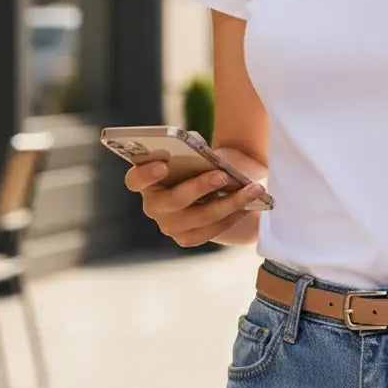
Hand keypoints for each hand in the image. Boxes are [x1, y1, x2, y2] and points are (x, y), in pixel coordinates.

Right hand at [124, 162, 267, 247]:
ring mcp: (169, 225)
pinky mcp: (187, 238)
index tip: (164, 165)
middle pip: (173, 200)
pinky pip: (211, 229)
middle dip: (199, 188)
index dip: (146, 174)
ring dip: (229, 203)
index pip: (135, 180)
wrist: (211, 184)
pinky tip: (251, 203)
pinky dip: (233, 215)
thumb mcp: (193, 151)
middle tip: (222, 175)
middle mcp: (154, 206)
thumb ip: (192, 148)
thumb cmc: (198, 162)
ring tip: (253, 189)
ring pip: (200, 217)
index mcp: (146, 180)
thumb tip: (203, 149)